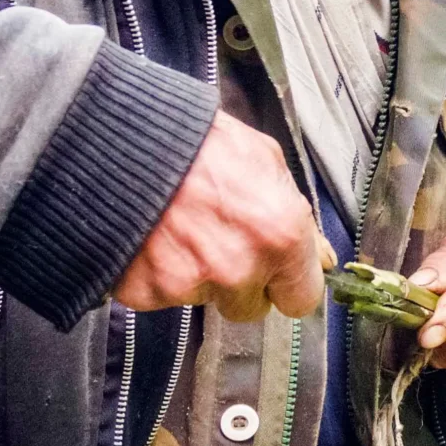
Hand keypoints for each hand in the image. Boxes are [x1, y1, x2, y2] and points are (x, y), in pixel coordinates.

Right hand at [113, 112, 321, 323]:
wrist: (127, 138)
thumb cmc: (200, 141)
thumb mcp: (266, 162)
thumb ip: (297, 216)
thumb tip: (318, 258)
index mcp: (280, 236)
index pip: (301, 300)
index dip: (288, 284)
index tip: (278, 272)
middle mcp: (239, 270)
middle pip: (250, 308)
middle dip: (242, 282)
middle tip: (221, 238)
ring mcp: (190, 285)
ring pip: (206, 299)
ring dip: (200, 275)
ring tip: (183, 228)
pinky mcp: (147, 292)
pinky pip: (163, 296)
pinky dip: (160, 273)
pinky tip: (156, 237)